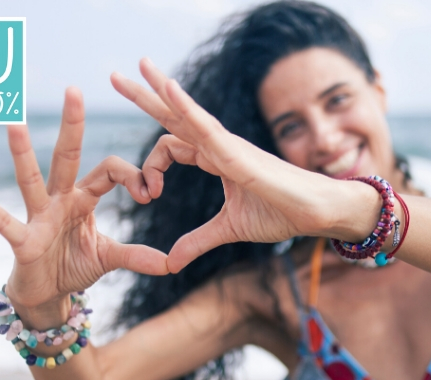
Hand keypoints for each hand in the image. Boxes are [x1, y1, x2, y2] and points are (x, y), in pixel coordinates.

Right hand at [0, 88, 167, 317]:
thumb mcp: (108, 258)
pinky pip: (2, 221)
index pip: (109, 171)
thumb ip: (136, 256)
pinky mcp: (22, 239)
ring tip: (14, 124)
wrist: (47, 293)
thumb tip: (170, 264)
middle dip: (72, 126)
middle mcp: (60, 199)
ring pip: (32, 179)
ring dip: (23, 153)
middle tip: (75, 89)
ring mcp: (38, 216)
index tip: (148, 195)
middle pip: (67, 156)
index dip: (130, 177)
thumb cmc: (73, 265)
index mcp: (84, 198)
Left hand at [110, 59, 380, 272]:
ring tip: (136, 65)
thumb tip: (170, 263)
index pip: (171, 147)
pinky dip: (186, 108)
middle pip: (174, 115)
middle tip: (114, 76)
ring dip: (159, 90)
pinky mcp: (239, 154)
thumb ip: (198, 241)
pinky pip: (206, 127)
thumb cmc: (281, 213)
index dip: (151, 168)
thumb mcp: (228, 230)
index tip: (148, 195)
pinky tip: (166, 87)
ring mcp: (229, 145)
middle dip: (144, 95)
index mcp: (215, 158)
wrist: (316, 213)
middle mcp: (219, 145)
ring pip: (187, 113)